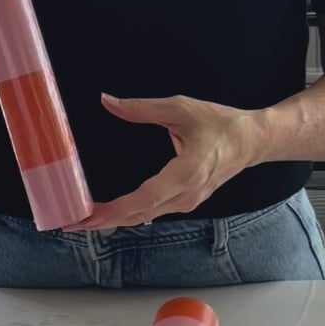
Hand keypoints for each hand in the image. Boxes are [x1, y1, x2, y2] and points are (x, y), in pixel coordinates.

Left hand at [69, 93, 262, 231]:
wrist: (252, 141)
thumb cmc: (220, 122)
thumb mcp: (181, 108)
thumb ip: (142, 108)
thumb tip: (107, 102)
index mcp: (185, 173)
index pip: (143, 199)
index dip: (113, 211)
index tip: (88, 216)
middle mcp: (186, 194)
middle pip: (138, 215)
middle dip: (104, 221)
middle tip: (72, 223)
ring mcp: (188, 201)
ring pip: (145, 217)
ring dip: (115, 220)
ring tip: (85, 221)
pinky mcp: (187, 201)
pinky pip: (154, 213)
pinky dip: (130, 215)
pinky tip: (112, 215)